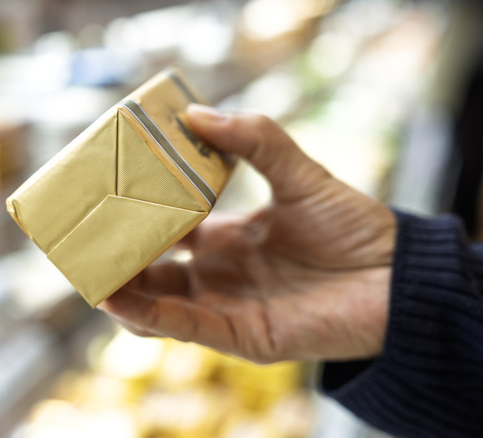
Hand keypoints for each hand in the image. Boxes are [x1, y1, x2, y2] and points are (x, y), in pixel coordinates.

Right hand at [99, 104, 395, 362]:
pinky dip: (148, 315)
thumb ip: (255, 140)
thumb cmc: (354, 228)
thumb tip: (198, 113)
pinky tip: (116, 297)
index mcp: (226, 239)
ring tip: (90, 270)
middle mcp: (220, 276)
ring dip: (121, 291)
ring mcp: (227, 307)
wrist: (398, 277)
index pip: (167, 232)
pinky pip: (185, 327)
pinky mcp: (241, 336)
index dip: (135, 220)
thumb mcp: (300, 174)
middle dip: (117, 259)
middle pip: (151, 271)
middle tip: (84, 238)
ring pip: (157, 305)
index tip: (106, 197)